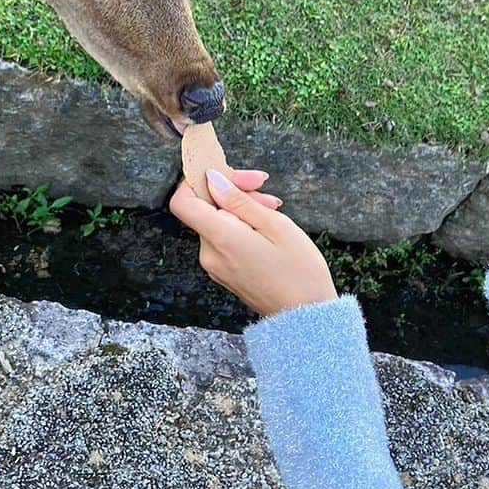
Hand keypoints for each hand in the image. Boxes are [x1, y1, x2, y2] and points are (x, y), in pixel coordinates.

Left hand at [169, 168, 336, 317]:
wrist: (306, 317)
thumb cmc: (298, 271)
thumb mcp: (275, 225)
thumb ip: (239, 201)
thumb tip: (212, 179)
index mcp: (220, 239)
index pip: (182, 202)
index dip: (196, 180)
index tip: (222, 171)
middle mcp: (209, 254)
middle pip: (204, 207)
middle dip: (230, 191)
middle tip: (262, 185)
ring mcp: (215, 265)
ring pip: (216, 221)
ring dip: (240, 208)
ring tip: (272, 207)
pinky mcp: (224, 271)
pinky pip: (223, 238)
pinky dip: (240, 225)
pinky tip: (265, 225)